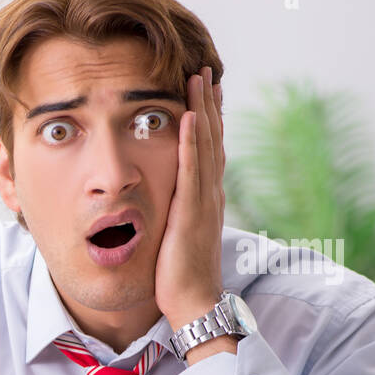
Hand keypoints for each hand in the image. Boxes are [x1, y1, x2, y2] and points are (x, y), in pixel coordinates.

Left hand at [155, 66, 225, 331]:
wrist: (195, 303)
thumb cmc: (181, 277)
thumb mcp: (177, 237)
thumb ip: (175, 216)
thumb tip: (163, 206)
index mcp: (206, 199)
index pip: (208, 150)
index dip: (207, 119)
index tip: (203, 91)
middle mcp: (210, 194)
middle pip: (211, 138)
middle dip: (208, 103)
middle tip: (203, 70)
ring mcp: (204, 201)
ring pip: (205, 145)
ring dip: (202, 108)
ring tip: (198, 78)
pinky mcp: (192, 211)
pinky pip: (191, 169)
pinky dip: (191, 140)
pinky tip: (188, 115)